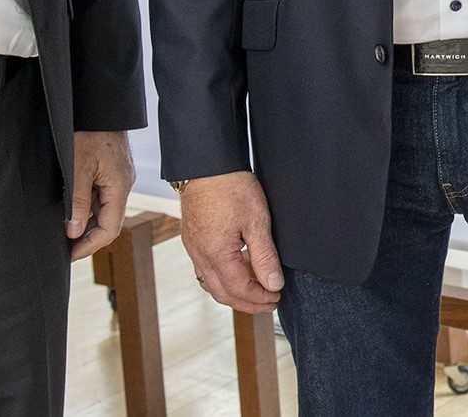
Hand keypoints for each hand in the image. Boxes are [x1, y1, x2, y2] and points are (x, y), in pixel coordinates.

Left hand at [68, 130, 135, 259]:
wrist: (100, 104)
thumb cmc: (89, 131)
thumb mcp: (78, 167)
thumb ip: (77, 201)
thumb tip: (73, 231)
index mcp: (120, 187)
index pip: (109, 229)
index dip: (89, 245)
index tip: (69, 254)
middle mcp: (124, 184)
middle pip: (109, 221)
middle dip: (87, 237)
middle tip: (64, 247)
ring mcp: (120, 177)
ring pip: (105, 209)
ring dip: (87, 221)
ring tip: (64, 229)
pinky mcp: (114, 169)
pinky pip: (103, 195)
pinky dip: (89, 205)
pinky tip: (72, 207)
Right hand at [178, 171, 282, 312]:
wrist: (207, 164)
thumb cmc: (231, 186)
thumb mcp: (257, 220)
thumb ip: (264, 256)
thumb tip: (273, 284)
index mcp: (216, 253)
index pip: (239, 289)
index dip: (260, 298)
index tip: (276, 297)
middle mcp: (200, 255)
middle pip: (223, 293)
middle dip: (247, 302)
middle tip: (269, 301)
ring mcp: (193, 248)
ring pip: (211, 284)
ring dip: (234, 292)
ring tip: (256, 289)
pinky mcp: (191, 239)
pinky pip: (205, 270)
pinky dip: (222, 278)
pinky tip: (237, 270)